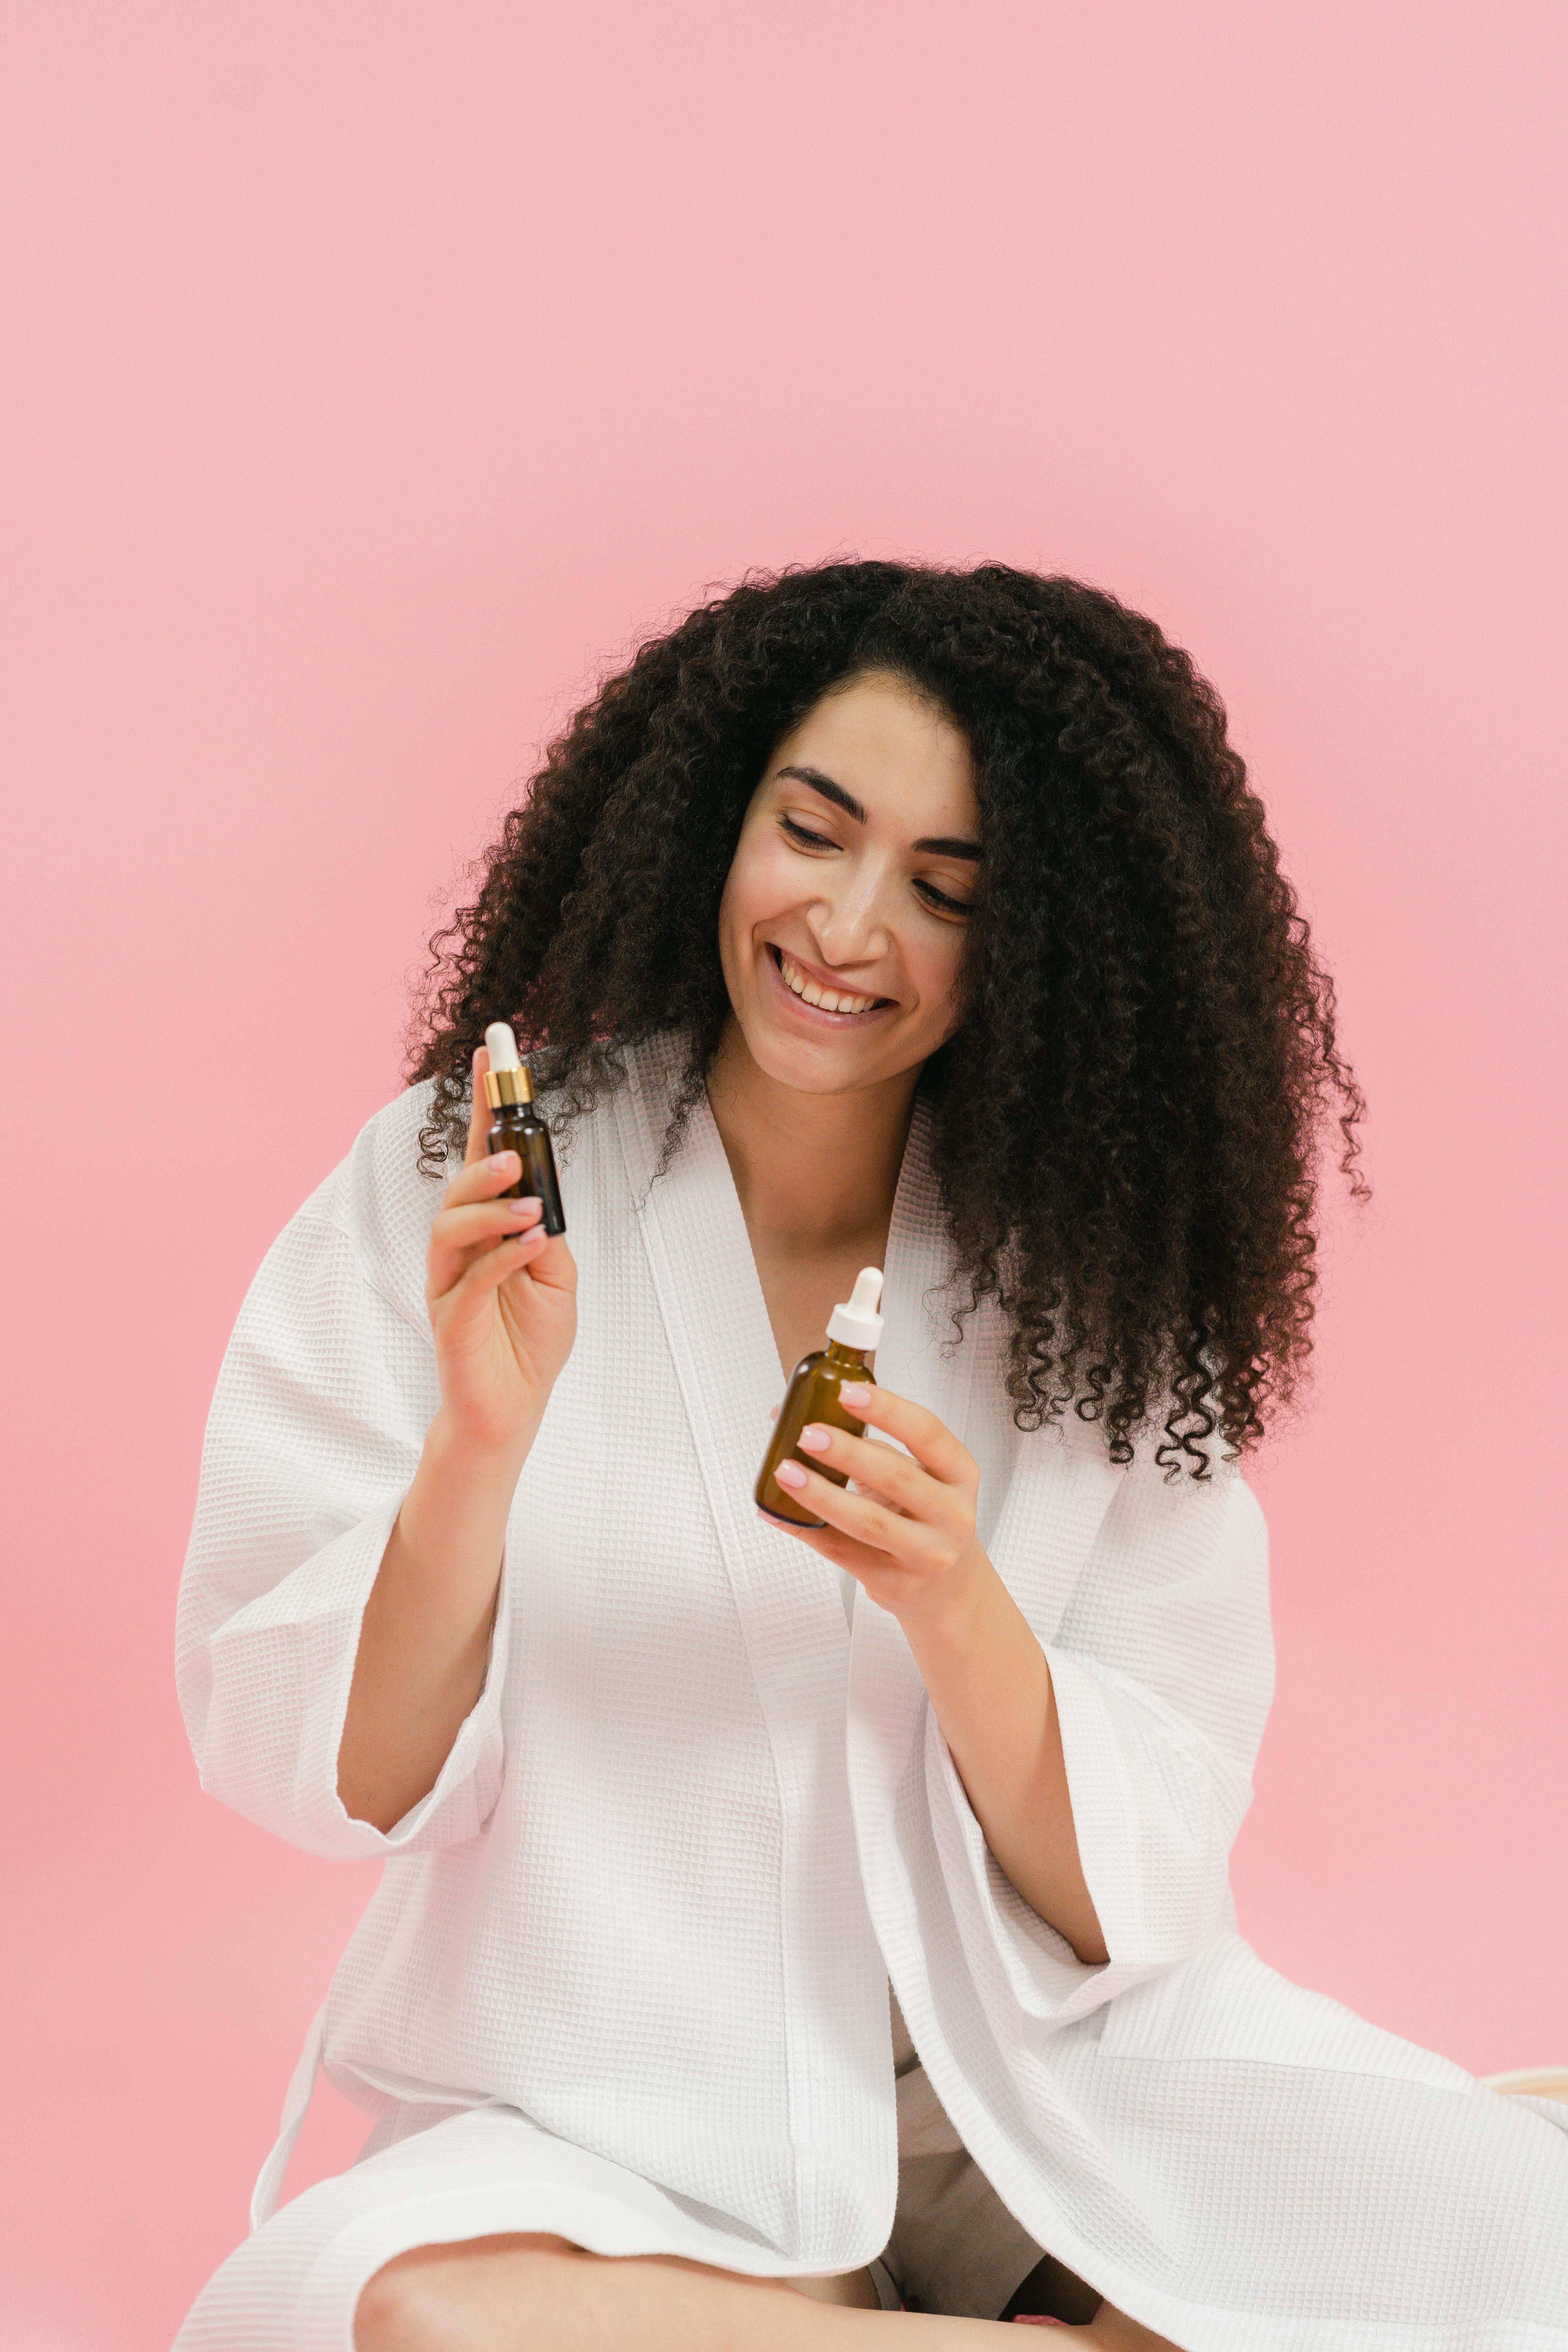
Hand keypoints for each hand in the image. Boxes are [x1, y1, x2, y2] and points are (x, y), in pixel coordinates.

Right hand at [424, 1046, 577, 1460]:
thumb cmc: (531, 1341)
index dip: (486, 1107)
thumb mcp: (554, 1277)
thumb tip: (538, 1200)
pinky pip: (473, 1277)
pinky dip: (502, 1256)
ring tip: (527, 1206)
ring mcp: (450, 1282)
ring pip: (452, 1228)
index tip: (490, 1057)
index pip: (483, 1157)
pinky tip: (529, 1244)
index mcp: (487, 1230)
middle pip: (457, 1188)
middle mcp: (460, 1249)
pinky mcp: (451, 1318)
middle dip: (482, 1161)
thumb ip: (543, 1234)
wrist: (513, 1409)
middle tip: (514, 1153)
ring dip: (489, 1209)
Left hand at [761, 1384, 987, 1623]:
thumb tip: (792, 1416)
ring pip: (868, 1521)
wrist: (949, 1587)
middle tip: (808, 1433)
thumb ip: (870, 1446)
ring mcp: (926, 1553)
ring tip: (787, 1471)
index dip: (888, 1409)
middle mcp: (951, 1514)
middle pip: (896, 1477)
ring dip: (821, 1494)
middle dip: (848, 1453)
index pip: (928, 1433)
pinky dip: (805, 1529)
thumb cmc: (927, 1518)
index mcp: (959, 1474)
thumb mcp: (919, 1477)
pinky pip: (842, 1553)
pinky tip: (777, 1512)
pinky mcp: (895, 1583)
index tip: (848, 1391)